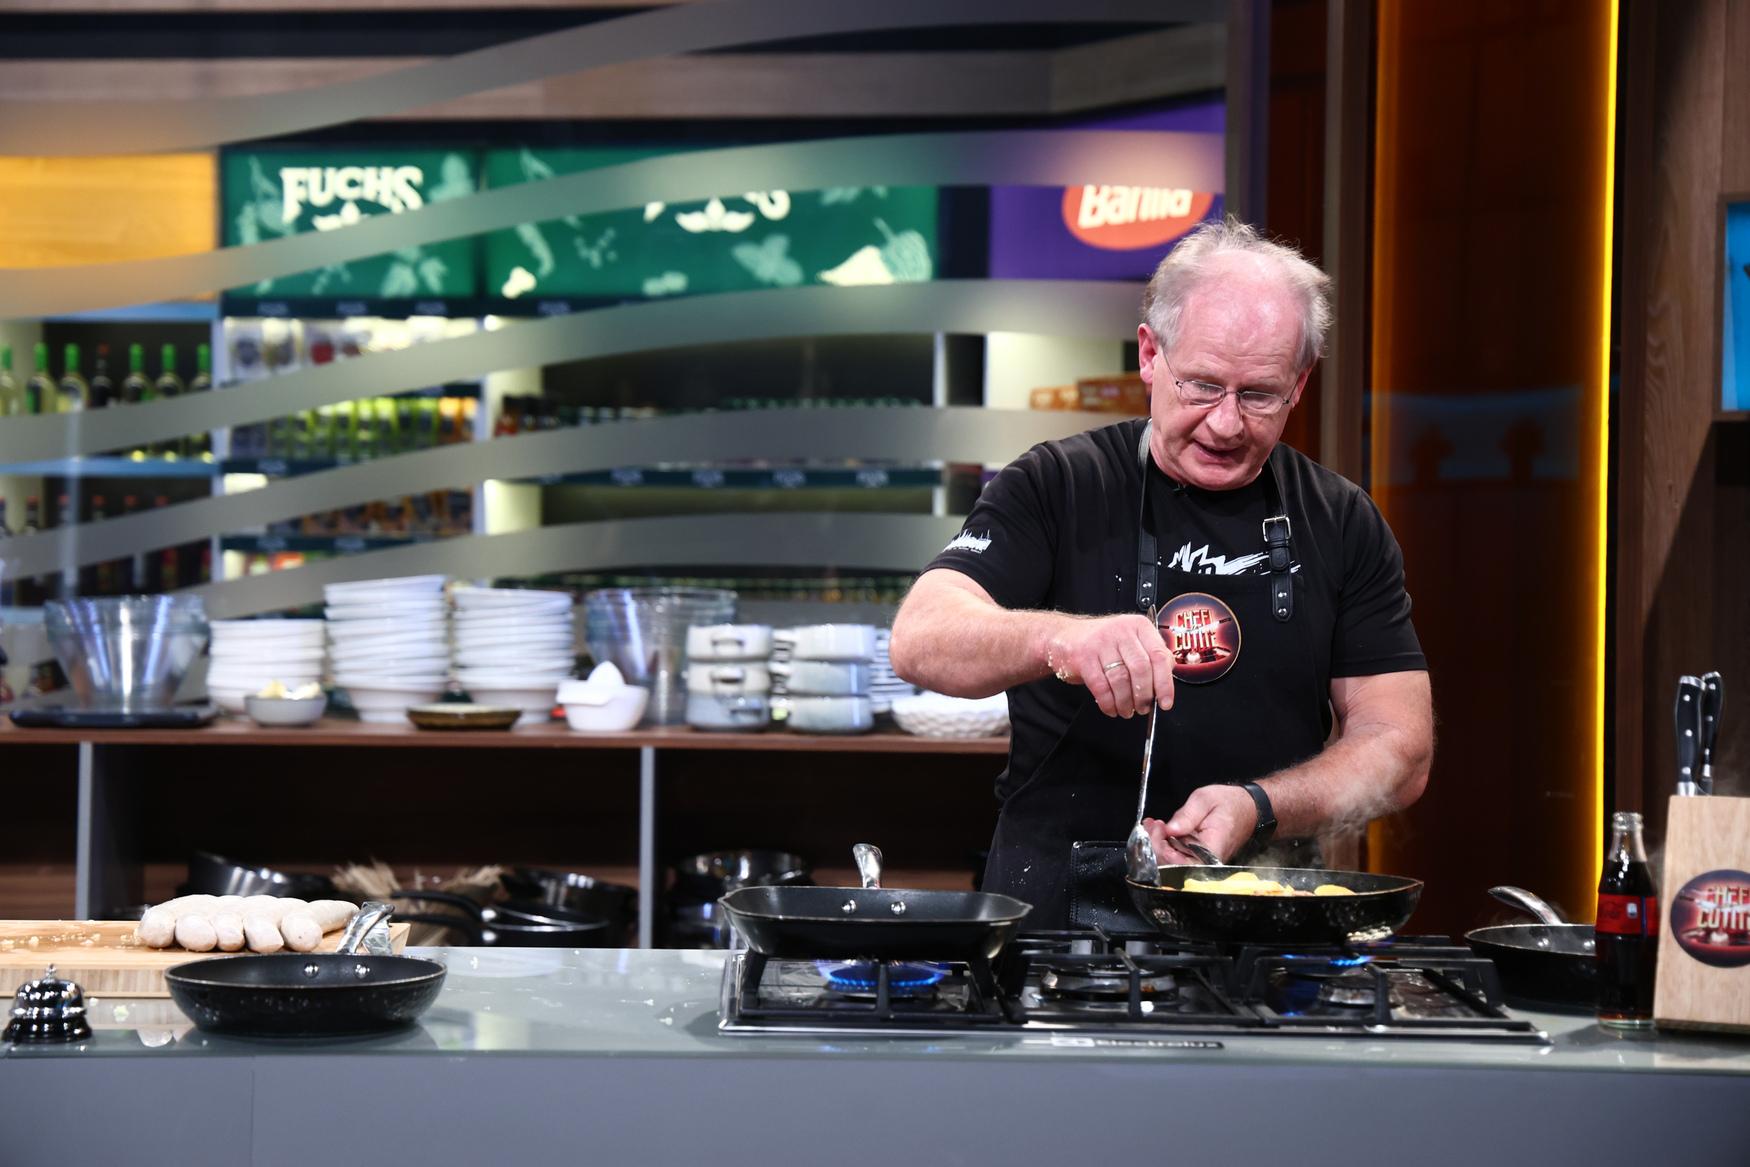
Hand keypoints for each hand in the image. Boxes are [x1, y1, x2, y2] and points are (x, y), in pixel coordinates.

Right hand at [1044, 613, 1174, 717]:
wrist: (1064, 636)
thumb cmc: (1102, 643)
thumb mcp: (1130, 642)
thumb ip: (1150, 656)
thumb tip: (1166, 681)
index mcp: (1138, 626)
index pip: (1159, 656)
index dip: (1165, 683)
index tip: (1165, 702)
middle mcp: (1120, 630)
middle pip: (1141, 669)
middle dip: (1144, 695)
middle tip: (1143, 708)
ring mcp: (1100, 642)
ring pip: (1120, 679)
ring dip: (1126, 702)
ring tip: (1127, 710)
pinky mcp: (1083, 656)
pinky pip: (1100, 686)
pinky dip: (1108, 702)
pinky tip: (1111, 708)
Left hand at [1142, 784, 1257, 863]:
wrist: (1248, 807)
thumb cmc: (1231, 803)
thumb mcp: (1205, 799)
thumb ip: (1187, 815)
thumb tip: (1169, 830)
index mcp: (1212, 849)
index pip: (1181, 863)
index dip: (1163, 848)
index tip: (1158, 828)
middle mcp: (1207, 861)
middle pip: (1172, 865)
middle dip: (1155, 844)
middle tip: (1151, 825)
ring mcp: (1202, 861)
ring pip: (1171, 862)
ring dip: (1157, 843)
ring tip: (1153, 825)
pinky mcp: (1197, 857)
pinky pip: (1177, 856)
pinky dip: (1164, 843)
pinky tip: (1160, 829)